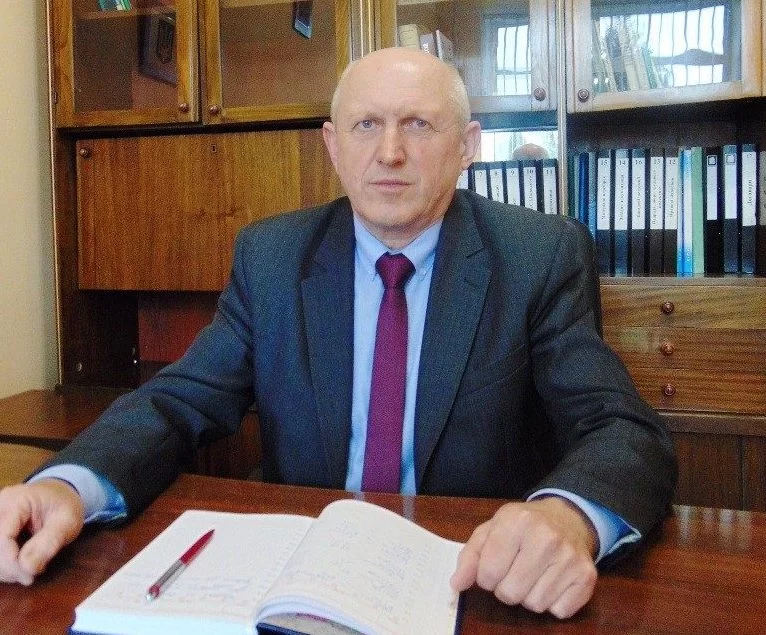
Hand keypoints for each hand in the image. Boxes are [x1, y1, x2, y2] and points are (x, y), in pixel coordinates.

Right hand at [0, 479, 83, 584]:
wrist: (58, 495)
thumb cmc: (65, 506)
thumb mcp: (68, 522)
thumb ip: (51, 542)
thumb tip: (27, 568)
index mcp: (16, 500)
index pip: (2, 537)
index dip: (11, 562)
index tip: (30, 576)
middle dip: (7, 567)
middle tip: (30, 576)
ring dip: (3, 568)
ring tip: (26, 571)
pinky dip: (2, 565)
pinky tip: (17, 568)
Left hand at [450, 496, 597, 618]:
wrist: (568, 518)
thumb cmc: (523, 527)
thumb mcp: (491, 530)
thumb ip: (470, 556)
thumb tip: (457, 584)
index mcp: (516, 521)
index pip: (488, 572)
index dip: (485, 577)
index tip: (493, 567)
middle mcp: (546, 537)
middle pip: (510, 593)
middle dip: (506, 588)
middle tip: (513, 572)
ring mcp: (569, 557)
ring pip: (534, 605)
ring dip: (528, 596)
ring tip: (533, 574)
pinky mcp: (587, 576)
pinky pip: (559, 611)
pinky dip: (552, 603)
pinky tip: (552, 581)